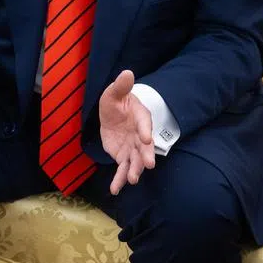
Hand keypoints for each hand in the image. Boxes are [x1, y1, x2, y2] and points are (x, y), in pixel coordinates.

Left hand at [99, 70, 155, 194]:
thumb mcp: (114, 92)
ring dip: (134, 171)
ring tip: (132, 180)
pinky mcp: (123, 156)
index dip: (145, 131)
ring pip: (135, 161)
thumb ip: (121, 86)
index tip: (147, 138)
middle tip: (148, 165)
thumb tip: (127, 72)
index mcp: (140, 117)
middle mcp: (140, 135)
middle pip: (144, 147)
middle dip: (146, 156)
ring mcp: (132, 148)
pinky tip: (115, 190)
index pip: (144, 124)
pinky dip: (119, 180)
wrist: (113, 114)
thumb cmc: (117, 101)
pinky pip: (122, 169)